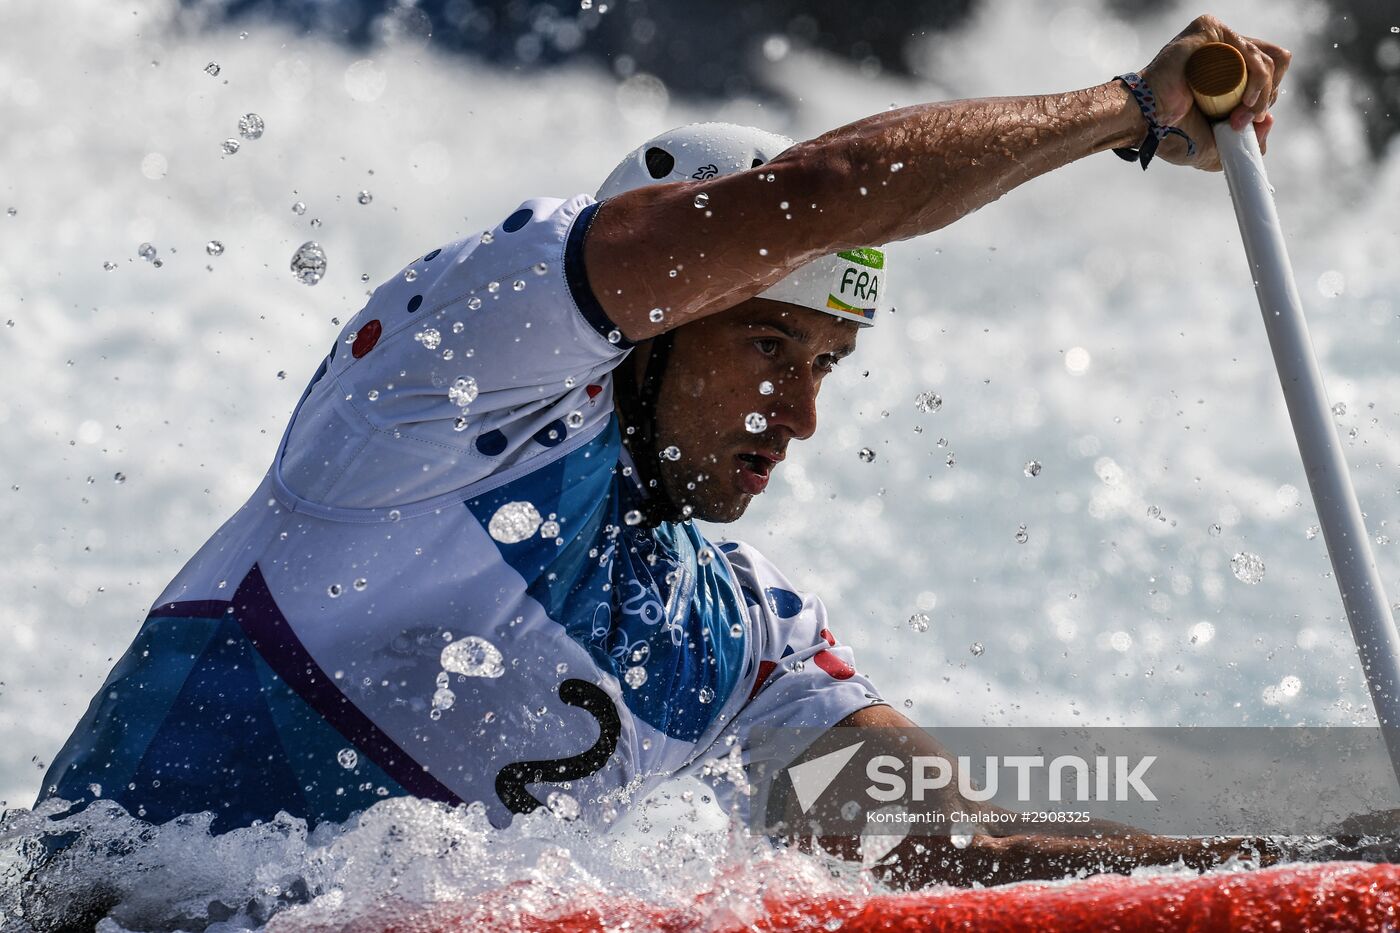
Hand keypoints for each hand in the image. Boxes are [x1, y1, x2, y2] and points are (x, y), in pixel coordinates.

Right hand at [1138, 14, 1291, 170]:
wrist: (1147, 122)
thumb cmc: (1172, 134)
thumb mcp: (1218, 148)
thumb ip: (1246, 143)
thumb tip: (1267, 120)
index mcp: (1229, 72)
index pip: (1271, 75)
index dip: (1266, 101)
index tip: (1246, 124)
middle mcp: (1226, 52)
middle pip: (1275, 64)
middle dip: (1266, 99)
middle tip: (1243, 121)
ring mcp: (1219, 40)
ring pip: (1268, 59)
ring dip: (1262, 93)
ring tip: (1240, 114)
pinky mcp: (1210, 30)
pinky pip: (1249, 48)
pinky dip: (1258, 76)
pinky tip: (1245, 98)